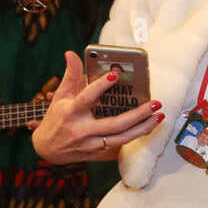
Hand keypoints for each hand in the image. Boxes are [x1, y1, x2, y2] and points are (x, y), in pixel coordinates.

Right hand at [29, 50, 162, 163]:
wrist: (48, 150)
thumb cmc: (57, 119)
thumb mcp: (61, 95)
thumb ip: (70, 74)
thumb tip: (71, 53)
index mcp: (72, 112)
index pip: (87, 98)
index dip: (100, 86)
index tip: (115, 75)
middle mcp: (82, 130)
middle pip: (114, 124)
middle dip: (137, 114)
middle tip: (154, 103)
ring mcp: (91, 144)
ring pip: (122, 138)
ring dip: (143, 128)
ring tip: (159, 115)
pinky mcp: (98, 153)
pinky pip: (121, 145)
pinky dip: (136, 136)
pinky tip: (150, 127)